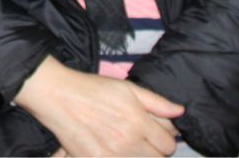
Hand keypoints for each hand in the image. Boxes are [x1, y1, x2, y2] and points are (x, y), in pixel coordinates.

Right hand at [15, 56, 183, 156]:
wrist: (58, 96)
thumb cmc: (93, 89)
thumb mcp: (127, 88)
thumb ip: (156, 102)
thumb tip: (180, 112)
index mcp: (138, 122)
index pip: (169, 145)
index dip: (166, 138)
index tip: (156, 133)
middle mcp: (128, 142)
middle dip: (154, 149)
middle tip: (142, 138)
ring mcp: (112, 154)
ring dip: (138, 155)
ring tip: (126, 141)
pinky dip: (119, 157)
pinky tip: (112, 147)